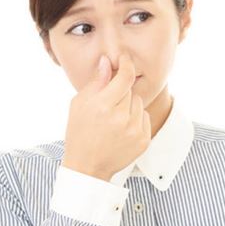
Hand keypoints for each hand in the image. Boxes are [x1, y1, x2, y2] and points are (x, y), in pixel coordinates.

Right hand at [61, 52, 151, 180]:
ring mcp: (134, 130)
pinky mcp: (143, 140)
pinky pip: (145, 117)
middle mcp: (121, 118)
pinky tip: (121, 129)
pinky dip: (135, 119)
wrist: (87, 166)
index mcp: (103, 106)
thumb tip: (107, 61)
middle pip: (130, 90)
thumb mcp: (79, 103)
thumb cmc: (80, 131)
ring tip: (114, 119)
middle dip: (120, 93)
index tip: (125, 59)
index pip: (125, 77)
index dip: (126, 64)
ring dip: (129, 106)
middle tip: (107, 105)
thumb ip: (97, 82)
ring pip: (139, 103)